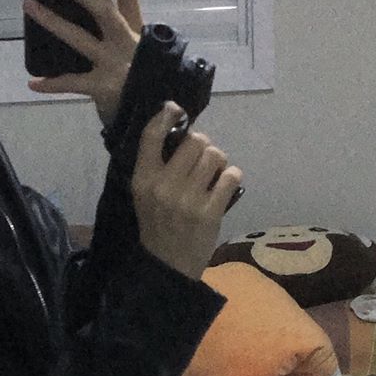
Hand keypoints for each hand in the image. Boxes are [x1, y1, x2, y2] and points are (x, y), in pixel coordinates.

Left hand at [22, 0, 142, 127]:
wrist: (156, 117)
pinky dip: (52, 83)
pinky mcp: (103, 87)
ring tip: (30, 6)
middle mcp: (126, 43)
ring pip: (79, 38)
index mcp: (137, 33)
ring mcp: (114, 65)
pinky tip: (32, 82)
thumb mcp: (139, 54)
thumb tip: (93, 11)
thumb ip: (121, 36)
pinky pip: (72, 83)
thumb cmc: (144, 83)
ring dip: (53, 21)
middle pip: (103, 9)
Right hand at [132, 103, 242, 281]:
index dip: (166, 115)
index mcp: (143, 180)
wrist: (168, 266)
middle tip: (202, 159)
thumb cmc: (158, 225)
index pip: (151, 136)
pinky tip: (224, 187)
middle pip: (195, 141)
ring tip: (214, 174)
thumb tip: (180, 128)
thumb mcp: (145, 195)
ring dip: (219, 161)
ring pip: (215, 155)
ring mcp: (188, 200)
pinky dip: (232, 177)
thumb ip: (155, 165)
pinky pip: (231, 176)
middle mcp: (163, 186)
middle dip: (203, 145)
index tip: (175, 108)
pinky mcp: (210, 213)